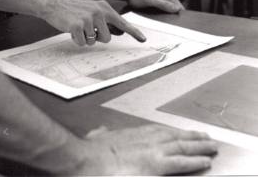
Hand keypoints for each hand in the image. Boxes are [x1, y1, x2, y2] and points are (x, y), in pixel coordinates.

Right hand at [40, 0, 145, 45]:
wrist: (54, 5)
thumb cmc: (73, 10)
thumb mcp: (91, 10)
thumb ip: (104, 19)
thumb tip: (115, 33)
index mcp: (104, 8)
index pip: (122, 22)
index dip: (134, 32)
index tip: (143, 40)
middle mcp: (98, 12)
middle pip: (106, 38)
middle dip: (97, 38)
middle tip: (86, 29)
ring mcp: (88, 19)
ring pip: (94, 42)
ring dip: (85, 39)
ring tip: (77, 28)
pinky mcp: (77, 26)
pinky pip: (82, 43)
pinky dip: (76, 40)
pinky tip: (71, 30)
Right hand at [73, 125, 216, 174]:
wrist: (86, 159)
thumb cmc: (90, 152)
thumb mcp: (96, 137)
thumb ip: (101, 134)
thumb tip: (101, 131)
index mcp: (131, 135)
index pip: (157, 131)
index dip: (171, 132)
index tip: (180, 132)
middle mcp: (145, 140)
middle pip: (174, 136)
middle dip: (191, 137)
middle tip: (205, 137)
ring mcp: (152, 151)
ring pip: (181, 146)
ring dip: (198, 146)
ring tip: (210, 147)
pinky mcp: (156, 165)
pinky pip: (181, 162)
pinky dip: (194, 161)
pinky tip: (205, 162)